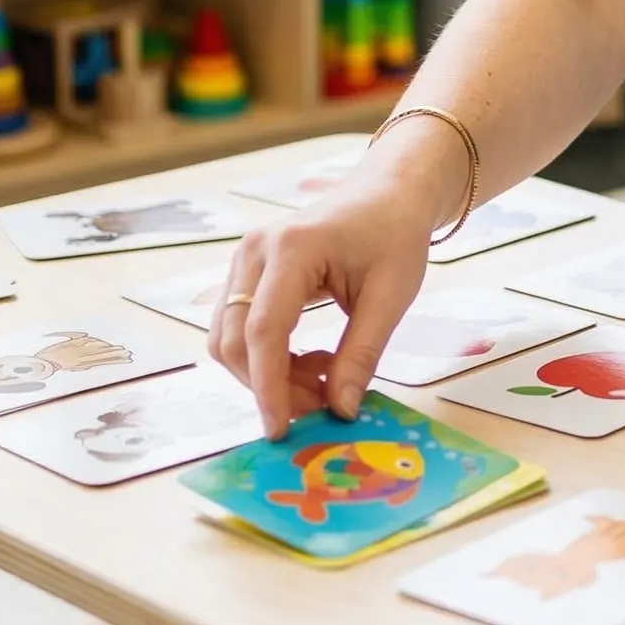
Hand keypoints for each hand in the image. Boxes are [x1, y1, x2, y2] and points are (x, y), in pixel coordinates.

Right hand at [209, 129, 464, 437]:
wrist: (387, 194)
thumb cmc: (394, 235)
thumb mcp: (392, 295)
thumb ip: (362, 353)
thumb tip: (340, 410)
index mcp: (292, 249)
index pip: (264, 331)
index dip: (269, 387)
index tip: (281, 431)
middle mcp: (255, 251)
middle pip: (235, 339)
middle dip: (270, 385)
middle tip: (322, 405)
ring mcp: (245, 259)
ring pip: (229, 338)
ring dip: (266, 374)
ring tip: (323, 378)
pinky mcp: (247, 272)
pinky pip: (239, 327)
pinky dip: (266, 357)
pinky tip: (310, 360)